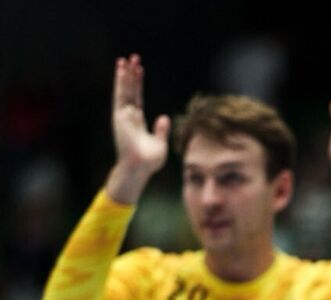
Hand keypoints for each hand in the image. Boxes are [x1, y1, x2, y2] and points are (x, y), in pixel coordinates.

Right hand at [111, 54, 169, 177]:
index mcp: (138, 122)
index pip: (137, 98)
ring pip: (124, 90)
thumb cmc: (149, 160)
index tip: (139, 70)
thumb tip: (165, 117)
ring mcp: (124, 115)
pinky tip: (122, 70)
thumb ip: (162, 130)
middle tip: (133, 58)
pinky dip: (122, 82)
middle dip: (131, 74)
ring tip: (125, 59)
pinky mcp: (120, 115)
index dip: (138, 84)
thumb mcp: (160, 143)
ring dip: (125, 74)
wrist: (140, 167)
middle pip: (130, 90)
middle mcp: (129, 116)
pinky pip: (122, 95)